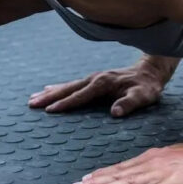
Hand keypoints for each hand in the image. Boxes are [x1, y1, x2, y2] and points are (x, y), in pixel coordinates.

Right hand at [28, 63, 165, 116]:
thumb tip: (115, 112)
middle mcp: (95, 78)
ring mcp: (93, 77)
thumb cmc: (147, 87)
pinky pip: (72, 84)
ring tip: (32, 99)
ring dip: (50, 92)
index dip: (66, 103)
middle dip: (49, 96)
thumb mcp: (143, 96)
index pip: (81, 95)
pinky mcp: (94, 79)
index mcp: (103, 83)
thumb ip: (130, 104)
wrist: (151, 71)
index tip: (50, 110)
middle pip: (68, 88)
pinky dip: (58, 88)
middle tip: (31, 104)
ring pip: (67, 85)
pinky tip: (48, 90)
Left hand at [71, 138, 182, 183]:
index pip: (119, 168)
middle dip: (96, 182)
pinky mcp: (175, 182)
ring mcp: (162, 173)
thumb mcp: (169, 159)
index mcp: (149, 159)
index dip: (100, 175)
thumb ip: (152, 166)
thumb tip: (137, 174)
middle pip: (119, 174)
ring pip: (130, 182)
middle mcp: (151, 164)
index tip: (82, 181)